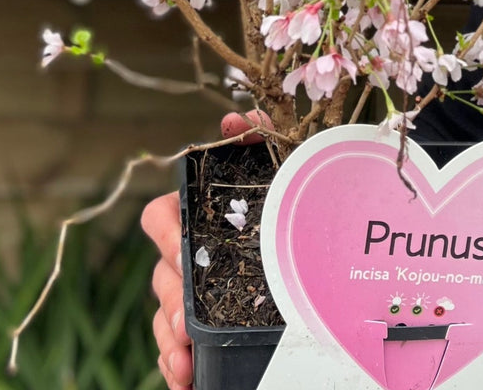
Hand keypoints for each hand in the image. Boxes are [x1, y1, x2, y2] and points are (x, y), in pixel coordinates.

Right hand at [141, 111, 269, 387]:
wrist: (321, 273)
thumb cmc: (289, 215)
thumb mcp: (284, 177)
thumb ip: (263, 140)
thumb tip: (237, 118)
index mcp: (200, 218)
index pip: (160, 216)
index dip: (166, 234)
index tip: (184, 253)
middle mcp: (189, 258)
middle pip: (161, 275)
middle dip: (171, 298)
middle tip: (187, 319)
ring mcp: (193, 298)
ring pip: (165, 316)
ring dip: (169, 337)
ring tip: (184, 357)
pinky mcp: (201, 333)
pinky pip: (175, 350)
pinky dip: (175, 365)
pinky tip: (185, 378)